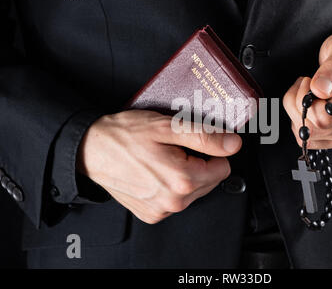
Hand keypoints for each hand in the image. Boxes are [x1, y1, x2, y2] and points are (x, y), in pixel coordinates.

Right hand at [76, 109, 241, 223]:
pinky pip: (176, 200)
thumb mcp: (167, 126)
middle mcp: (174, 201)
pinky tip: (155, 172)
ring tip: (163, 158)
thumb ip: (205, 136)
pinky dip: (171, 186)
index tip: (193, 143)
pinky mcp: (151, 214)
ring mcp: (161, 210)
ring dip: (185, 175)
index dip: (211, 151)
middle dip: (199, 163)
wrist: (90, 150)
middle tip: (175, 148)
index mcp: (182, 180)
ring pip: (194, 192)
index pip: (223, 167)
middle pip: (210, 181)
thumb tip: (233, 144)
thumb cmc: (124, 136)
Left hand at [283, 31, 331, 148]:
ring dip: (296, 110)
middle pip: (314, 127)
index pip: (326, 117)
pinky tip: (308, 103)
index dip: (308, 99)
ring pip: (306, 134)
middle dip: (300, 102)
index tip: (310, 79)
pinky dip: (298, 119)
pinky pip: (305, 138)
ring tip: (307, 89)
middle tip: (307, 81)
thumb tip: (320, 90)